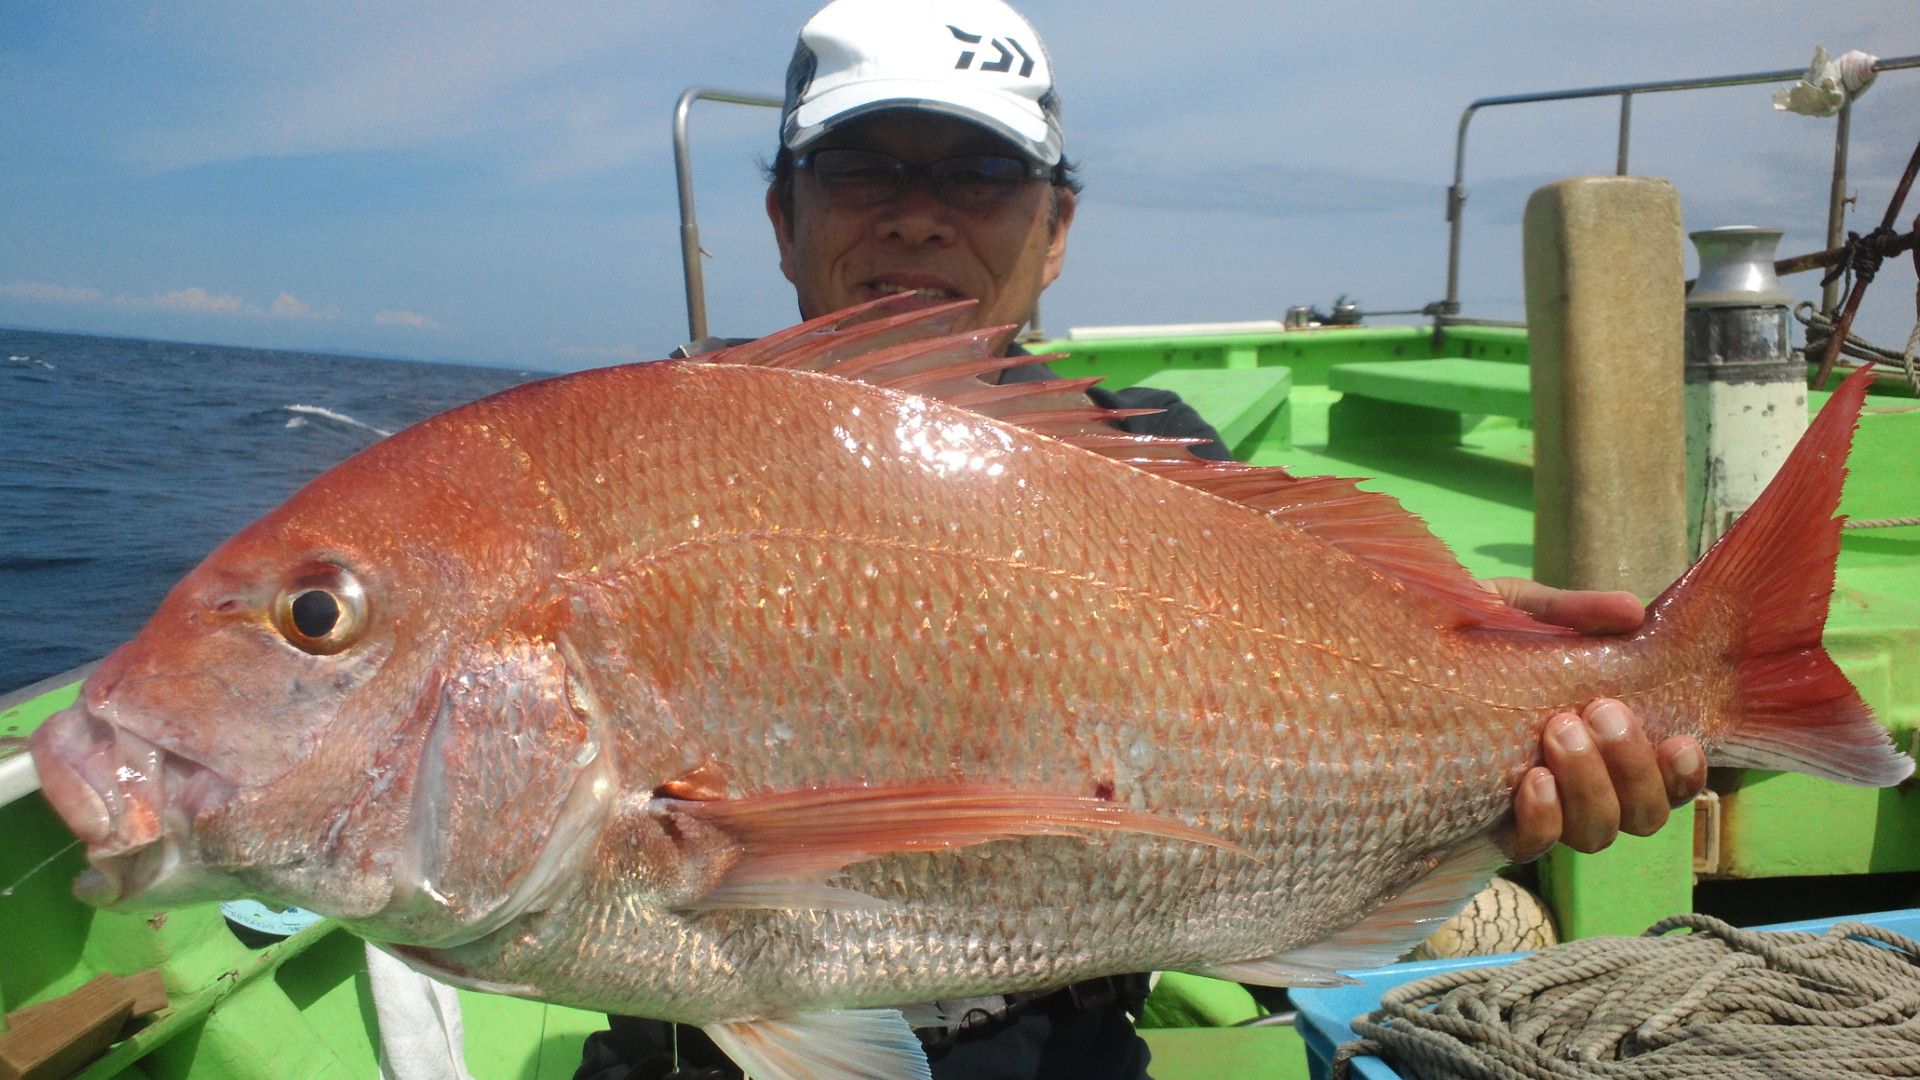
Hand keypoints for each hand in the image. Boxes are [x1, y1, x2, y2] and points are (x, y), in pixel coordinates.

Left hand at [1481, 578, 1708, 860]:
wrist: (1385, 660)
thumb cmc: (1466, 637)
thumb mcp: (1516, 610)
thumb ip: (1573, 614)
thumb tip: (1632, 611)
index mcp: (1605, 740)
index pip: (1669, 779)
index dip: (1687, 774)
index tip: (1679, 740)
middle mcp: (1583, 784)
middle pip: (1642, 814)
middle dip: (1632, 766)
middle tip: (1600, 710)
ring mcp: (1540, 809)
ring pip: (1597, 834)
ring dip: (1591, 785)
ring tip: (1560, 729)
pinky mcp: (1491, 826)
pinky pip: (1532, 846)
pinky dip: (1541, 819)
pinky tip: (1531, 779)